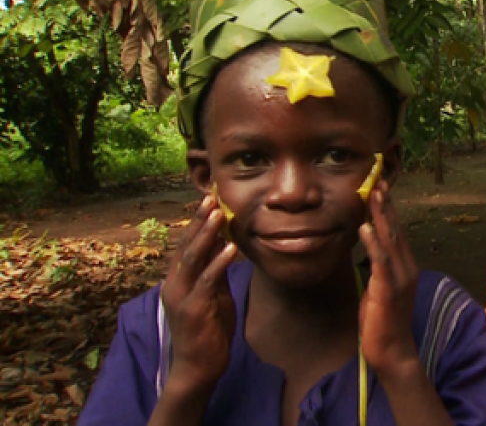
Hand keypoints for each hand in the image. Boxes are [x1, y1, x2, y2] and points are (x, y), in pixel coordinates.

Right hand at [160, 194, 238, 391]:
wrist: (198, 368)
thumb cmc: (208, 331)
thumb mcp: (213, 295)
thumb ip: (215, 272)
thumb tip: (224, 245)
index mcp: (177, 279)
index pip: (186, 244)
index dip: (197, 221)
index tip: (209, 199)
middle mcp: (174, 284)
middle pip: (186, 245)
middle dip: (199, 220)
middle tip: (211, 197)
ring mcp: (182, 297)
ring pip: (193, 258)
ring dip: (206, 234)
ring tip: (218, 214)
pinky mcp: (194, 310)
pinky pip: (207, 282)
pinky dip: (218, 263)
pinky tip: (230, 249)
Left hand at [357, 181, 418, 378]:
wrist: (392, 352)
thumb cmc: (382, 322)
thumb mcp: (379, 288)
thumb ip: (376, 268)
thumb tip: (366, 249)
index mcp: (405, 267)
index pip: (397, 232)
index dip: (388, 210)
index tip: (380, 188)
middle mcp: (407, 268)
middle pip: (396, 229)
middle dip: (386, 205)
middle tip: (378, 181)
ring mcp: (400, 278)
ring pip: (390, 239)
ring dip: (381, 215)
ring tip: (373, 194)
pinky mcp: (388, 289)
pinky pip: (380, 261)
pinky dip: (372, 242)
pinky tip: (364, 227)